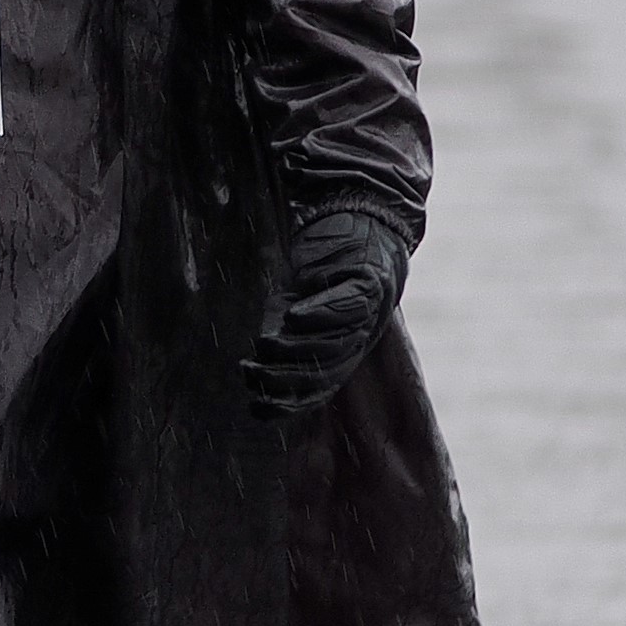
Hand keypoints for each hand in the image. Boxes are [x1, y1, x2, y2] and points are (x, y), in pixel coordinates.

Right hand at [240, 201, 411, 417]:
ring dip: (300, 347)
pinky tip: (293, 317)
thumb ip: (284, 331)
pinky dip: (321, 312)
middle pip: (329, 369)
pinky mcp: (369, 278)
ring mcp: (370, 309)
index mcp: (346, 347)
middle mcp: (361, 335)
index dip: (290, 402)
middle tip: (254, 375)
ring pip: (339, 341)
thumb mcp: (299, 302)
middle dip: (290, 378)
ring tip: (266, 346)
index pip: (321, 388)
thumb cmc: (328, 265)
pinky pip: (350, 303)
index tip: (257, 408)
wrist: (365, 216)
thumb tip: (258, 361)